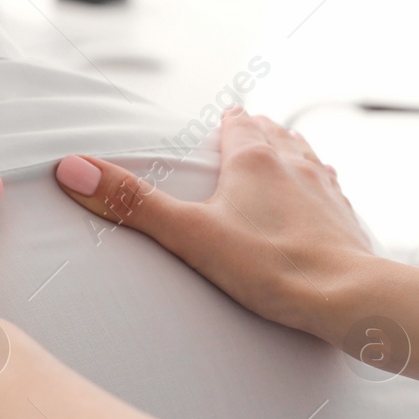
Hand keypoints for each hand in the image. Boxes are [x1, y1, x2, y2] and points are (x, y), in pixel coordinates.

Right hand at [54, 110, 375, 341]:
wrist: (346, 297)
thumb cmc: (271, 267)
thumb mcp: (189, 235)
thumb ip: (132, 203)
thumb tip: (73, 168)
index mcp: (255, 158)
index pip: (240, 121)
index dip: (227, 121)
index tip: (219, 120)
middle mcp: (295, 163)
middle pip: (274, 133)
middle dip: (257, 133)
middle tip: (241, 137)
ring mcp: (326, 189)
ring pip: (305, 157)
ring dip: (289, 155)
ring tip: (278, 159)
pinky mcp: (346, 219)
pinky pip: (329, 192)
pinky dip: (315, 190)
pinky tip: (313, 204)